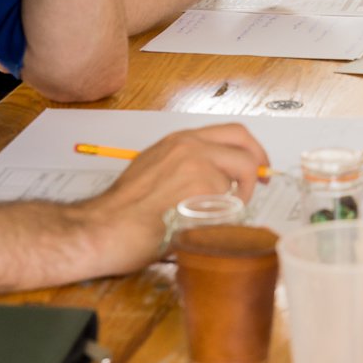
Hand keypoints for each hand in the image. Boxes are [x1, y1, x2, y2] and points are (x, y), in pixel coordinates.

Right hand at [74, 124, 271, 276]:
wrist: (103, 228)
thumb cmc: (122, 210)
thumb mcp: (154, 169)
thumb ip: (185, 166)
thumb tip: (215, 177)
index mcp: (180, 141)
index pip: (233, 133)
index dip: (252, 150)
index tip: (258, 166)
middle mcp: (191, 147)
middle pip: (245, 148)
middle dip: (258, 168)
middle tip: (259, 186)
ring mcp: (199, 167)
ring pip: (238, 180)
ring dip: (234, 200)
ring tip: (210, 217)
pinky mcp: (203, 191)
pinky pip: (229, 205)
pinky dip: (222, 218)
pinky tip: (199, 227)